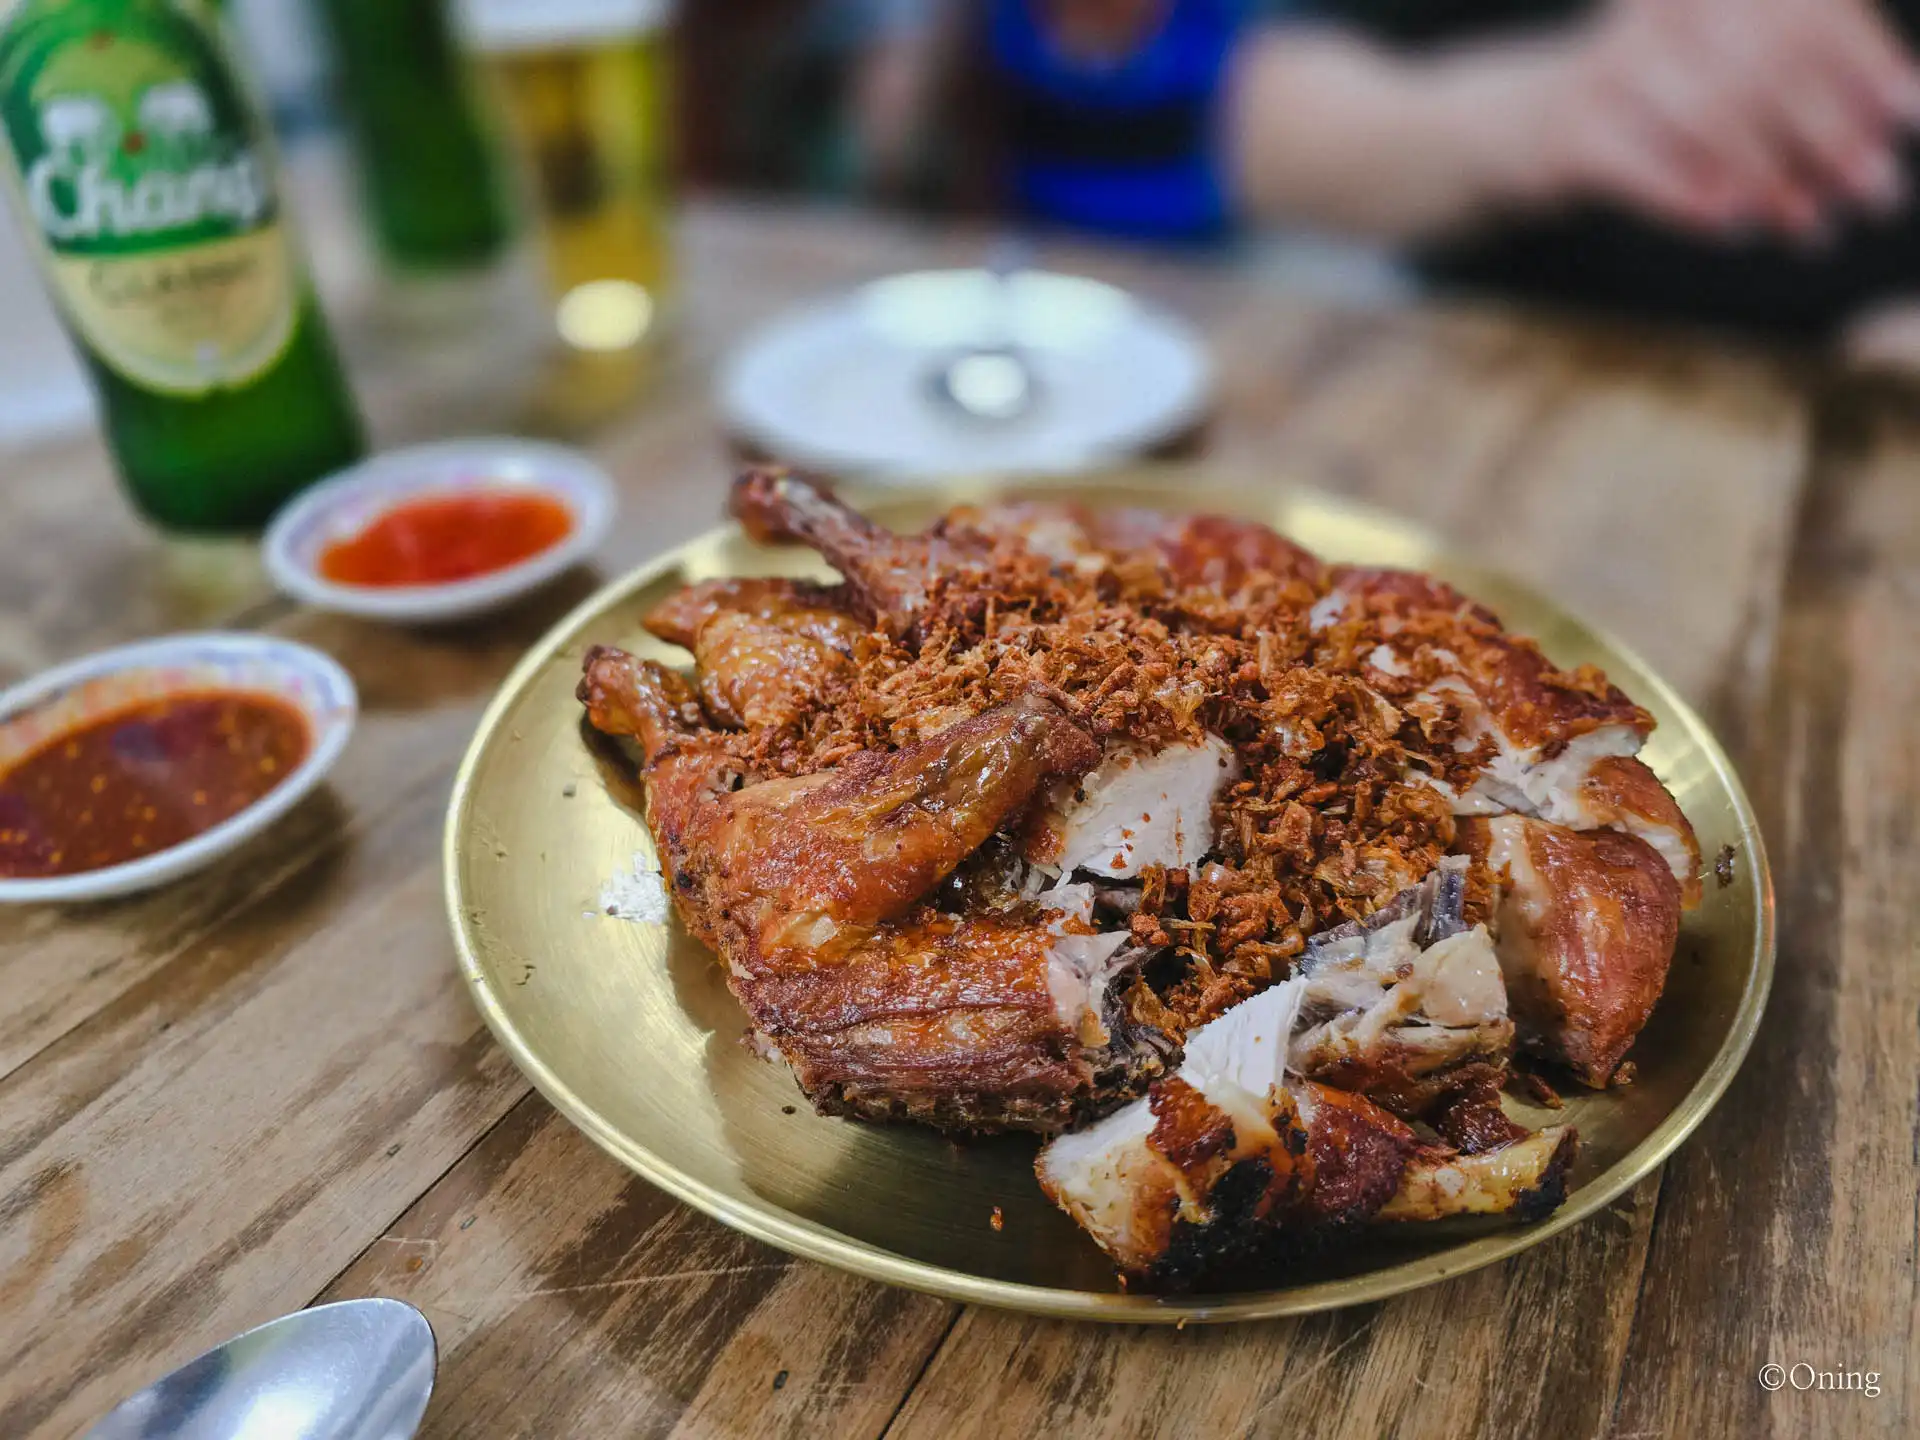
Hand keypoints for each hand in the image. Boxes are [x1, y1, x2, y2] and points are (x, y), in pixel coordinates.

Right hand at [1527, 0, 1919, 238]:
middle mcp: (1663, 14)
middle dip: (1830, 136)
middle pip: (1765, 68)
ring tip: (1810, 229)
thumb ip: (1806, 79)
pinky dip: (1696, 201)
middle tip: (1874, 196)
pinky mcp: (1574, 137)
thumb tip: (1897, 122)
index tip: (1907, 118)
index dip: (1864, 63)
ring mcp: (1611, 73)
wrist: (1529, 126)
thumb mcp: (1730, 67)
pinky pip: (1647, 172)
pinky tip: (1735, 226)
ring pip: (1711, 122)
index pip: (1805, 11)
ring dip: (1774, 182)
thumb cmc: (1660, 102)